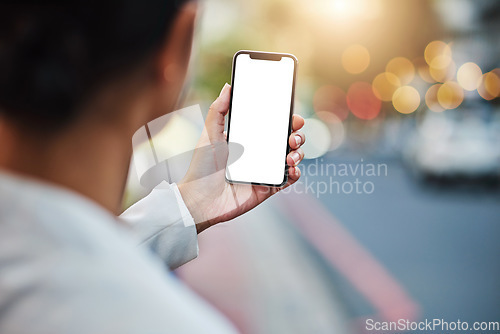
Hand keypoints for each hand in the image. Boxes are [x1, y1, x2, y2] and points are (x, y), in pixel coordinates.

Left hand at [178, 83, 304, 232]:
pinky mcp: (267, 188)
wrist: (199, 199)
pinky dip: (295, 173)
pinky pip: (288, 180)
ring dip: (298, 153)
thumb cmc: (202, 167)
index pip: (273, 126)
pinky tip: (291, 169)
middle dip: (297, 135)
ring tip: (290, 154)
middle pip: (287, 141)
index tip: (293, 115)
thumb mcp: (209, 135)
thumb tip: (228, 86)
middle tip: (293, 136)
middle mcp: (259, 155)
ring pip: (292, 158)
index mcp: (249, 140)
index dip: (286, 120)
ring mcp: (265, 171)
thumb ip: (218, 110)